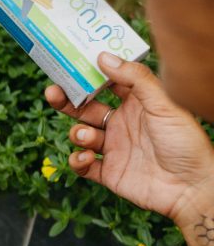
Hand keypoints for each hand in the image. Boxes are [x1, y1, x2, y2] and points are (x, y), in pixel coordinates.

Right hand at [46, 52, 213, 223]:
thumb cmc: (186, 143)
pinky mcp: (109, 173)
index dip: (89, 75)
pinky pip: (83, 165)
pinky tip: (87, 157)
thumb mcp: (164, 104)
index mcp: (137, 105)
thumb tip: (103, 57)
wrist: (192, 188)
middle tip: (53, 92)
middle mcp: (123, 124)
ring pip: (82, 135)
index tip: (71, 64)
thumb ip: (135, 79)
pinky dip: (78, 160)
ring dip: (77, 133)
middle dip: (67, 101)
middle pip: (86, 109)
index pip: (107, 84)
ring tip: (85, 136)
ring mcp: (114, 149)